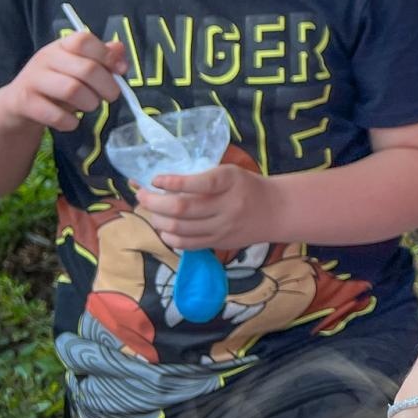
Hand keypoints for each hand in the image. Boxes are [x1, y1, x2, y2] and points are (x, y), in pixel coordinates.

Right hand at [0, 33, 125, 132]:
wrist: (17, 104)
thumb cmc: (56, 83)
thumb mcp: (79, 66)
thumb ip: (102, 58)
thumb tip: (119, 50)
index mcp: (61, 46)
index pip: (84, 40)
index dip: (107, 55)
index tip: (119, 71)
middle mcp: (45, 58)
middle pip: (86, 69)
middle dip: (107, 87)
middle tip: (111, 96)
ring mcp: (32, 79)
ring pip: (72, 90)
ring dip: (90, 103)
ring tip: (90, 106)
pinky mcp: (24, 103)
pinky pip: (56, 115)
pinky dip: (71, 122)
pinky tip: (72, 121)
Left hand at [134, 162, 278, 249]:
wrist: (275, 210)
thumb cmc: (247, 186)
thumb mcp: (230, 173)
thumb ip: (202, 178)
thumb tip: (160, 181)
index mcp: (230, 181)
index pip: (199, 183)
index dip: (173, 182)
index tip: (155, 178)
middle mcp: (227, 206)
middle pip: (181, 208)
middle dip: (153, 202)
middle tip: (142, 194)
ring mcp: (222, 227)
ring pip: (179, 228)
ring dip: (157, 219)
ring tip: (152, 211)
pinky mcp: (219, 243)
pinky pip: (186, 244)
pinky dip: (169, 236)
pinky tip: (165, 227)